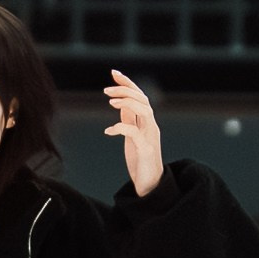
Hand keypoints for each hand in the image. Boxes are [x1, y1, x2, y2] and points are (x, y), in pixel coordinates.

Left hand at [105, 70, 163, 196]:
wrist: (151, 185)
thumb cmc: (141, 160)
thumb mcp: (132, 136)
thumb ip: (129, 120)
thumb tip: (121, 104)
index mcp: (147, 122)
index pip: (139, 95)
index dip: (128, 83)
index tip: (114, 72)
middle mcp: (151, 126)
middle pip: (143, 99)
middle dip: (126, 90)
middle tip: (106, 89)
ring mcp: (150, 137)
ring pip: (145, 111)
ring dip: (127, 103)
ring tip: (110, 101)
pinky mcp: (146, 150)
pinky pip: (135, 133)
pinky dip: (122, 128)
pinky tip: (109, 131)